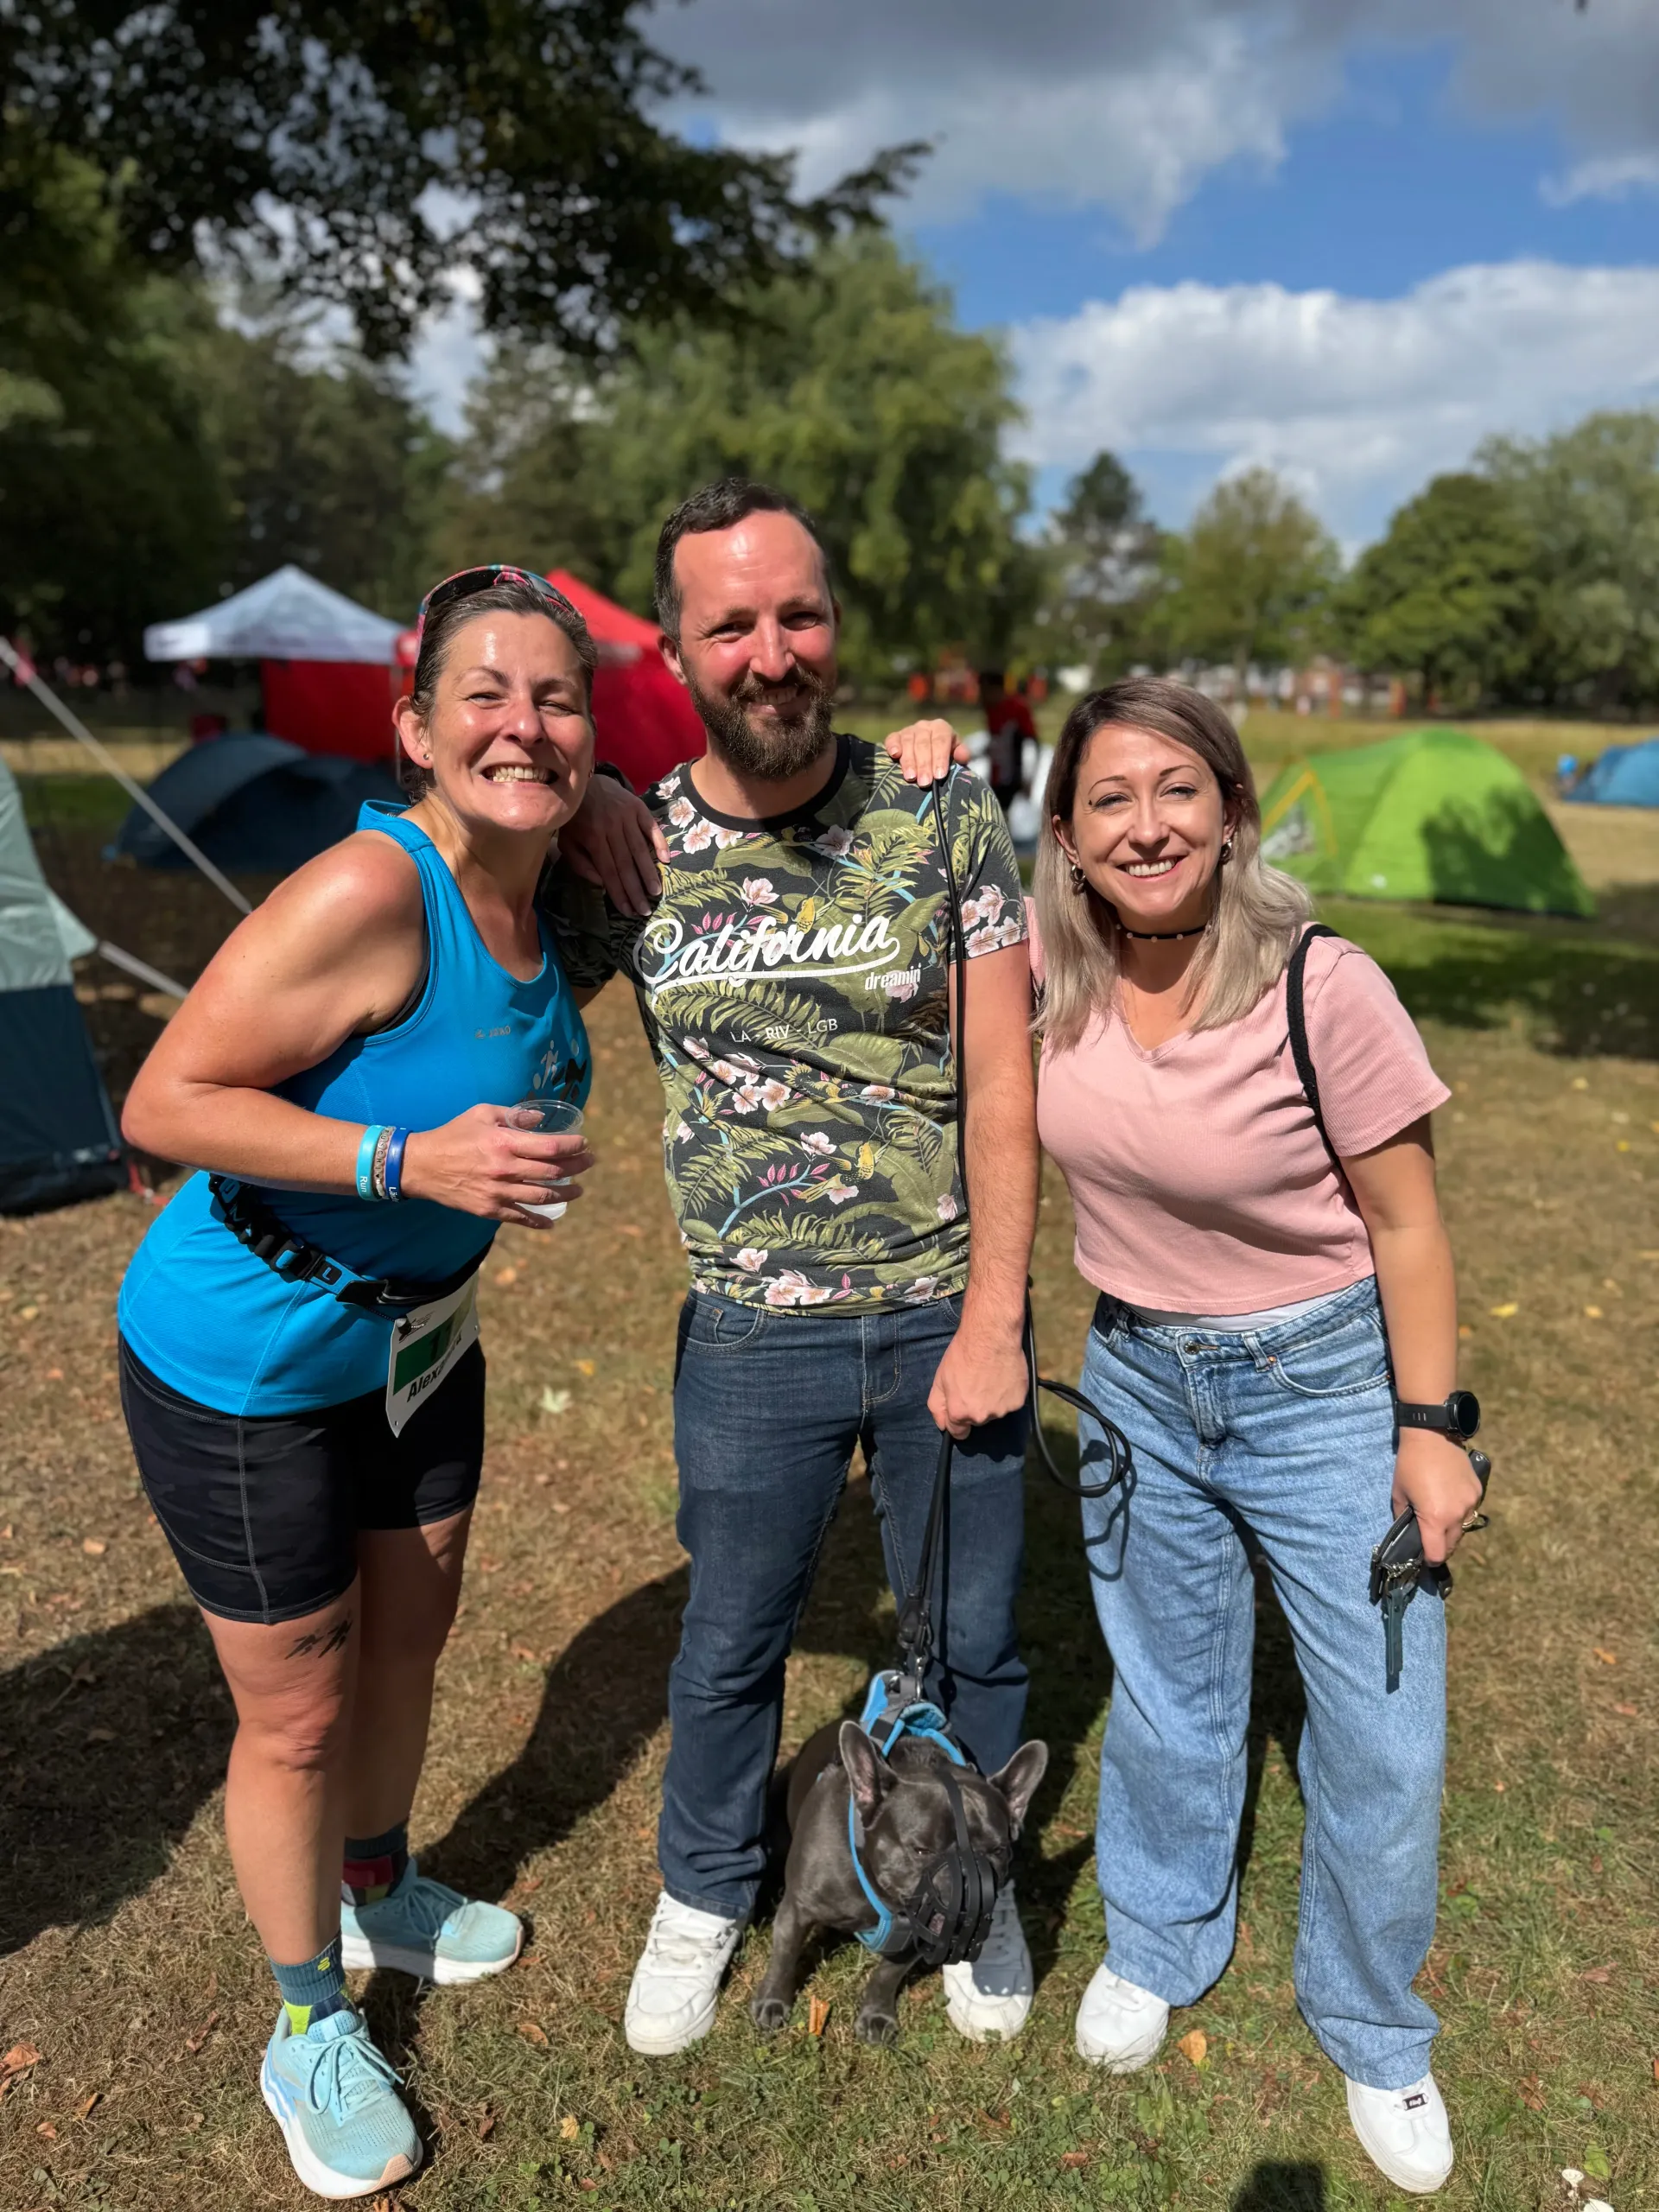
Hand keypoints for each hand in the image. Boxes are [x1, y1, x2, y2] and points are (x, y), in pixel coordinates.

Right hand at [399, 1104, 595, 1227]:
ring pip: (542, 1197)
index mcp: (504, 1144)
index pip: (550, 1147)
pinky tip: (552, 1221)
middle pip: (552, 1172)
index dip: (573, 1146)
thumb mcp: (482, 1114)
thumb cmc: (453, 1135)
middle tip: (589, 1162)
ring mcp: (498, 1193)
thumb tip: (541, 1120)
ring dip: (566, 1193)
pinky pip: (521, 1218)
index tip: (584, 1144)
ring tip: (578, 1189)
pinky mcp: (489, 1210)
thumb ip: (514, 1115)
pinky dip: (539, 1222)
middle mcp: (505, 1170)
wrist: (422, 1166)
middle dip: (577, 1167)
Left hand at [557, 773, 667, 916]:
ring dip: (648, 872)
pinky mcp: (637, 806)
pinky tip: (665, 859)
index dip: (619, 893)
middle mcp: (611, 827)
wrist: (582, 782)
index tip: (628, 911)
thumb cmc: (574, 817)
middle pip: (626, 864)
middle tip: (645, 909)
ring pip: (640, 849)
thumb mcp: (568, 841)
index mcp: (592, 838)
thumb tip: (602, 883)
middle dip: (636, 889)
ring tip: (656, 891)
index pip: (609, 871)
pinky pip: (651, 827)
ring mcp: (626, 816)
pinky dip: (659, 842)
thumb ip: (581, 864)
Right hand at [884, 718, 969, 786]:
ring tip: (910, 777)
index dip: (940, 758)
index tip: (939, 776)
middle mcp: (925, 726)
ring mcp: (909, 730)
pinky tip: (894, 755)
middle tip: (924, 783)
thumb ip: (961, 755)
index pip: (941, 741)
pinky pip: (892, 738)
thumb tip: (962, 756)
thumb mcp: (956, 754)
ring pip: (908, 742)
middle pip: (923, 744)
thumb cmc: (944, 756)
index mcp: (941, 728)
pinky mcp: (896, 736)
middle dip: (924, 764)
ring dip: (909, 761)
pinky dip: (892, 746)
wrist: (930, 751)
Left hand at [929, 1320, 1027, 1439]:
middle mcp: (982, 1416)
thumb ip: (937, 1407)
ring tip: (991, 1378)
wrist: (991, 1336)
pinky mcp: (1018, 1401)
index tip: (962, 1407)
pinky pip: (1011, 1403)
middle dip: (975, 1407)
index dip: (958, 1421)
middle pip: (978, 1420)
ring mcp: (1002, 1410)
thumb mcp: (940, 1379)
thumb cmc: (962, 1354)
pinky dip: (1007, 1394)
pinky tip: (1004, 1377)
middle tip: (977, 1384)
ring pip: (995, 1412)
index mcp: (960, 1413)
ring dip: (993, 1401)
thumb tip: (942, 1425)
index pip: (959, 1433)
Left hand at [1391, 1432, 1484, 1564]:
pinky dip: (1460, 1511)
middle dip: (1440, 1546)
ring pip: (1463, 1528)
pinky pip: (1470, 1510)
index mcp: (1435, 1518)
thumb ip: (1403, 1519)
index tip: (1423, 1557)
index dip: (1429, 1559)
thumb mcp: (1398, 1494)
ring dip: (1452, 1529)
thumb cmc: (1410, 1464)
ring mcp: (1471, 1502)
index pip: (1437, 1554)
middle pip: (1452, 1545)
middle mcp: (1457, 1514)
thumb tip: (1409, 1535)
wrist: (1432, 1434)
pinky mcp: (1478, 1491)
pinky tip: (1449, 1500)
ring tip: (1439, 1517)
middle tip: (1429, 1537)